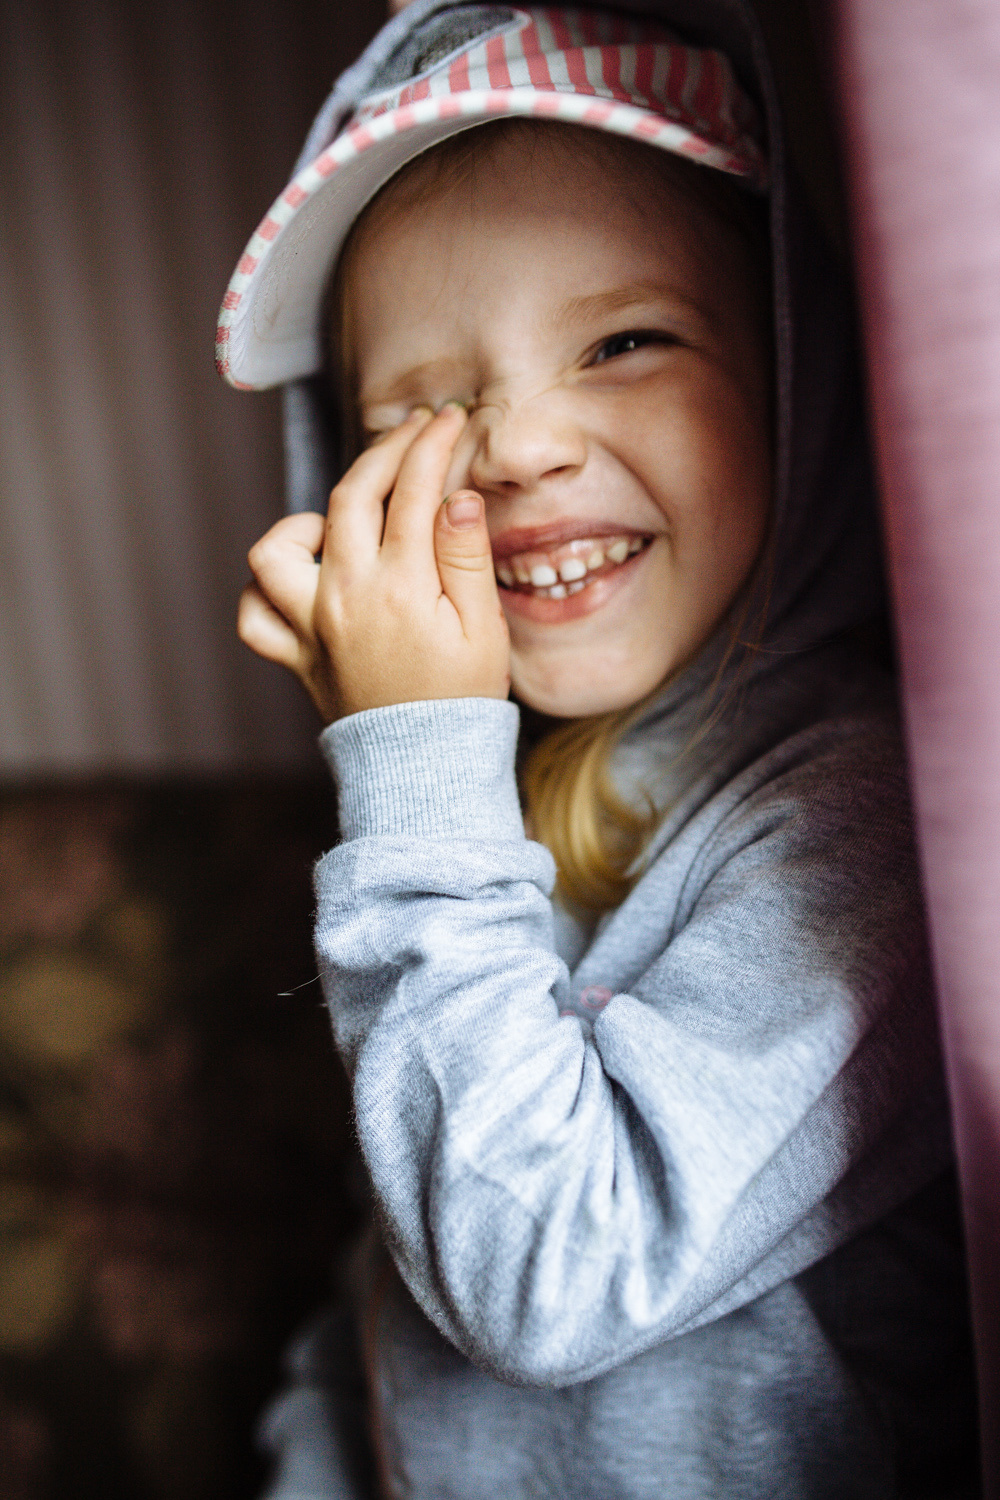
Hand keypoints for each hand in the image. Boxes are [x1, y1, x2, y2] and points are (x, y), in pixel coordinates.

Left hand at [237, 405, 510, 722]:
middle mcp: (344, 597)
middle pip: (351, 497)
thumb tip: (456, 496)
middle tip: (414, 434)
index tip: (448, 422)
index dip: (432, 446)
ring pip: (276, 548)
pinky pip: (253, 614)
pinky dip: (265, 589)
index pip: (412, 492)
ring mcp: (311, 625)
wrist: (424, 769)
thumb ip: (466, 558)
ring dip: (307, 520)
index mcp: (401, 588)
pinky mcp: (295, 655)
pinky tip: (302, 578)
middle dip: (385, 452)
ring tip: (345, 520)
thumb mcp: (483, 629)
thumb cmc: (462, 700)